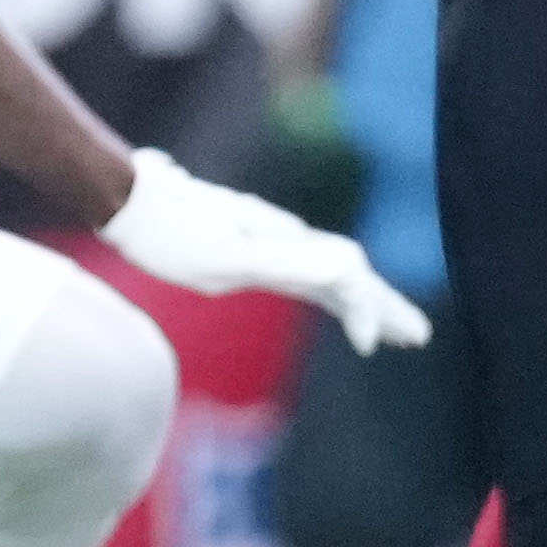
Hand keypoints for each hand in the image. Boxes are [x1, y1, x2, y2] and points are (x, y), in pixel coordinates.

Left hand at [100, 148, 433, 353]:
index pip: (347, 277)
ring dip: (363, 301)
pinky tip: (332, 300)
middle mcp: (283, 238)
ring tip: (389, 327)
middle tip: (418, 336)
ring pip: (329, 272)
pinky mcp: (248, 243)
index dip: (366, 311)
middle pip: (349, 274)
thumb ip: (289, 262)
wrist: (128, 199)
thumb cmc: (170, 234)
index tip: (369, 347)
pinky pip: (304, 273)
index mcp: (285, 244)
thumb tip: (350, 264)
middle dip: (383, 307)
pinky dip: (328, 293)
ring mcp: (267, 239)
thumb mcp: (227, 258)